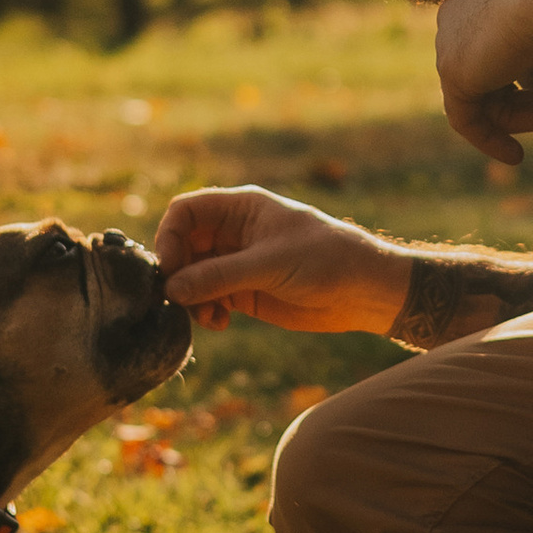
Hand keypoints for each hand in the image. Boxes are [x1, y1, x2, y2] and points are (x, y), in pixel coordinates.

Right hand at [151, 186, 408, 336]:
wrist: (365, 291)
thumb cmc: (326, 260)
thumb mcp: (271, 264)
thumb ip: (220, 276)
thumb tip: (171, 288)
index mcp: (241, 209)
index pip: (186, 211)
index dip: (169, 236)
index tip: (168, 269)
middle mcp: (234, 233)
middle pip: (183, 246)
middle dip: (177, 274)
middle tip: (180, 301)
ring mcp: (237, 264)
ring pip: (192, 277)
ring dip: (190, 298)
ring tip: (207, 317)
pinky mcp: (245, 292)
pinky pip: (209, 299)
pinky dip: (205, 311)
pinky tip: (220, 323)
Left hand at [431, 0, 532, 168]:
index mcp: (471, 3)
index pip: (484, 55)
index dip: (511, 85)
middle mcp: (452, 23)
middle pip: (478, 80)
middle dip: (513, 104)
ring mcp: (447, 48)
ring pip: (473, 101)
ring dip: (511, 120)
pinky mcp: (453, 75)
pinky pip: (464, 119)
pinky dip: (488, 139)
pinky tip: (516, 155)